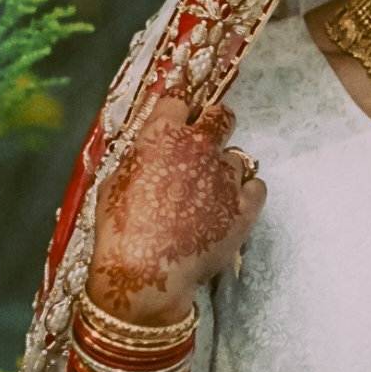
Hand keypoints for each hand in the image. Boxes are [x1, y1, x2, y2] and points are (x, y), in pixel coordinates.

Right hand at [86, 96, 264, 322]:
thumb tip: (148, 151)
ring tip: (210, 193)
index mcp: (164, 134)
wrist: (146, 272)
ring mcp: (226, 175)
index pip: (179, 99)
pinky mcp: (246, 205)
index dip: (180, 106)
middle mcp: (200, 146)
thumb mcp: (114, 182)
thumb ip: (138, 157)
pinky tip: (231, 206)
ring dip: (225, 169)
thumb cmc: (118, 229)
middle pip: (221, 116)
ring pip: (238, 156)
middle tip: (204, 143)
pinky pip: (256, 186)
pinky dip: (246, 193)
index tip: (181, 113)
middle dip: (214, 124)